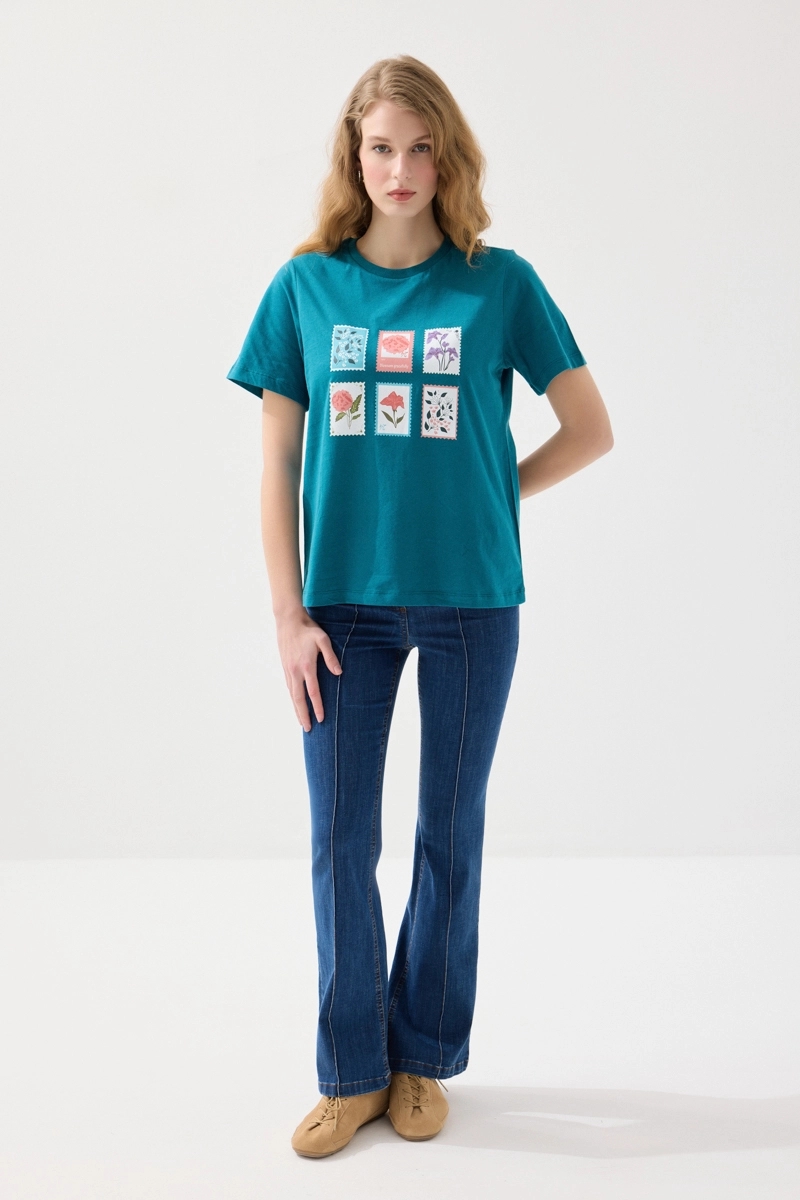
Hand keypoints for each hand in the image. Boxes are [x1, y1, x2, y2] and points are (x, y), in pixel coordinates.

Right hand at [275, 609, 341, 732]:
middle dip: (303, 715)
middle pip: (299, 699)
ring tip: (301, 721)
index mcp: (306, 666)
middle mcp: (295, 671)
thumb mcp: (323, 639)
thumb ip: (330, 657)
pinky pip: (289, 687)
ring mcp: (288, 670)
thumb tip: (339, 673)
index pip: (312, 692)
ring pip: (292, 695)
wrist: (288, 620)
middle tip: (308, 729)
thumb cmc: (308, 629)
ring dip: (297, 709)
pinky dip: (293, 699)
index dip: (317, 706)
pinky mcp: (285, 667)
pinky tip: (296, 704)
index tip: (321, 719)